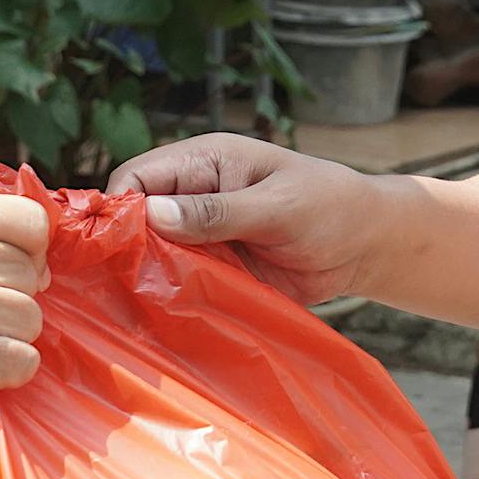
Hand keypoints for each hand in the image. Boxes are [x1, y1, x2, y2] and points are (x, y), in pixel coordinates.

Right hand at [106, 134, 389, 307]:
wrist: (366, 245)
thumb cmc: (330, 207)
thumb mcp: (277, 206)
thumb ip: (217, 212)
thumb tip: (153, 214)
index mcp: (203, 162)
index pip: (138, 176)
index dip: (118, 208)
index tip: (112, 247)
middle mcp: (194, 195)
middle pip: (137, 218)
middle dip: (128, 247)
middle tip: (121, 286)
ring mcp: (202, 235)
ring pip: (153, 253)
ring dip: (148, 277)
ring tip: (138, 306)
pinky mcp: (214, 268)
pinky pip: (179, 281)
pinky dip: (171, 297)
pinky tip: (163, 317)